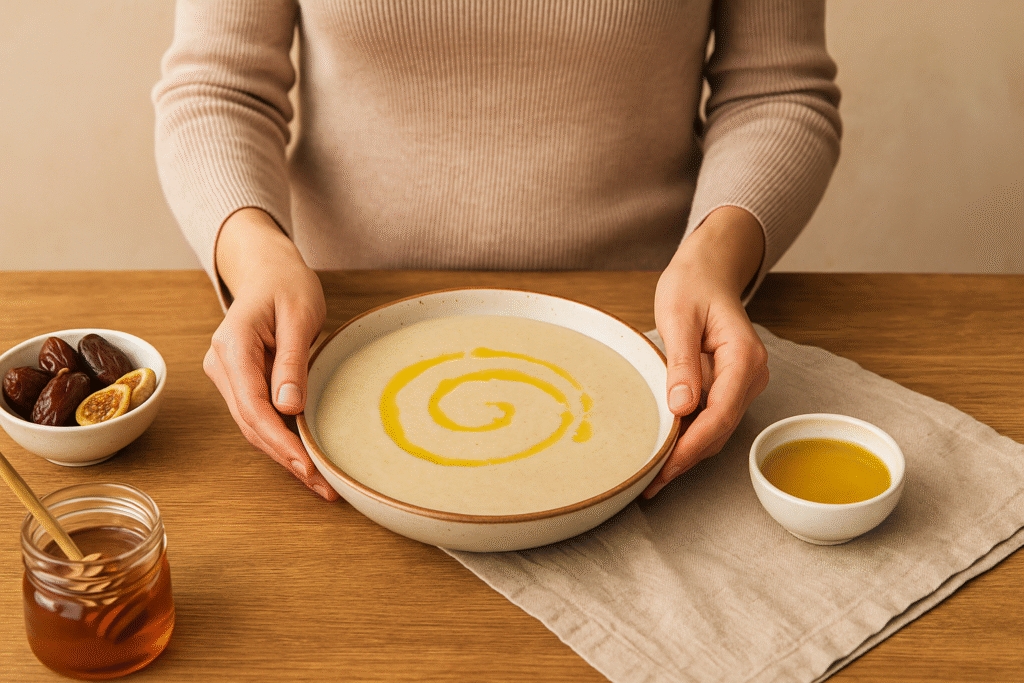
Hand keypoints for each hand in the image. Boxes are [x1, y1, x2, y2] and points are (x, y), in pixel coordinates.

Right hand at [204, 208, 338, 499]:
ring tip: (320, 481)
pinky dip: (282, 438)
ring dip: (284, 454)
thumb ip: (292, 361)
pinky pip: (259, 416)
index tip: (307, 465)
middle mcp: (222, 364)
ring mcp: (228, 375)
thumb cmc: (287, 284)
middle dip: (285, 458)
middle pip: (251, 424)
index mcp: (232, 346)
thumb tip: (289, 408)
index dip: (279, 441)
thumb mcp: (299, 315)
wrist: (269, 268)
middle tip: (323, 486)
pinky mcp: (241, 381)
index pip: (252, 406)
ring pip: (253, 426)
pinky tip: (307, 456)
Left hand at [643, 206, 768, 497]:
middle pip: (720, 429)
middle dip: (686, 458)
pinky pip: (711, 418)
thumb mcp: (679, 317)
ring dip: (687, 453)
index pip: (720, 414)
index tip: (664, 467)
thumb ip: (682, 362)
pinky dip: (689, 436)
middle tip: (649, 483)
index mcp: (744, 358)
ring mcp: (742, 382)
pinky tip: (665, 450)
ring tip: (652, 476)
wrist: (708, 268)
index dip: (691, 445)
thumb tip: (682, 408)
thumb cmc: (692, 285)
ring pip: (716, 429)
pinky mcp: (729, 385)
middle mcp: (750, 375)